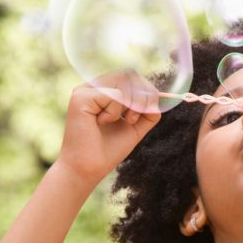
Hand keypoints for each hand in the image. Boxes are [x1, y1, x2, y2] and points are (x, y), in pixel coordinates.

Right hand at [57, 69, 161, 184]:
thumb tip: (161, 97)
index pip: (131, 76)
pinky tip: (101, 123)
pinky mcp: (81, 97)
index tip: (146, 112)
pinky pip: (113, 95)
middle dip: (142, 97)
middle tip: (132, 119)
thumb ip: (147, 112)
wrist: (88, 168)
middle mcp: (93, 87)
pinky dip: (114, 112)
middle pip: (129, 74)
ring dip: (130, 105)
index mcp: (103, 92)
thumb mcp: (134, 128)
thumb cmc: (108, 150)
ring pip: (123, 82)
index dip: (146, 91)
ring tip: (119, 121)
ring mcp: (85, 90)